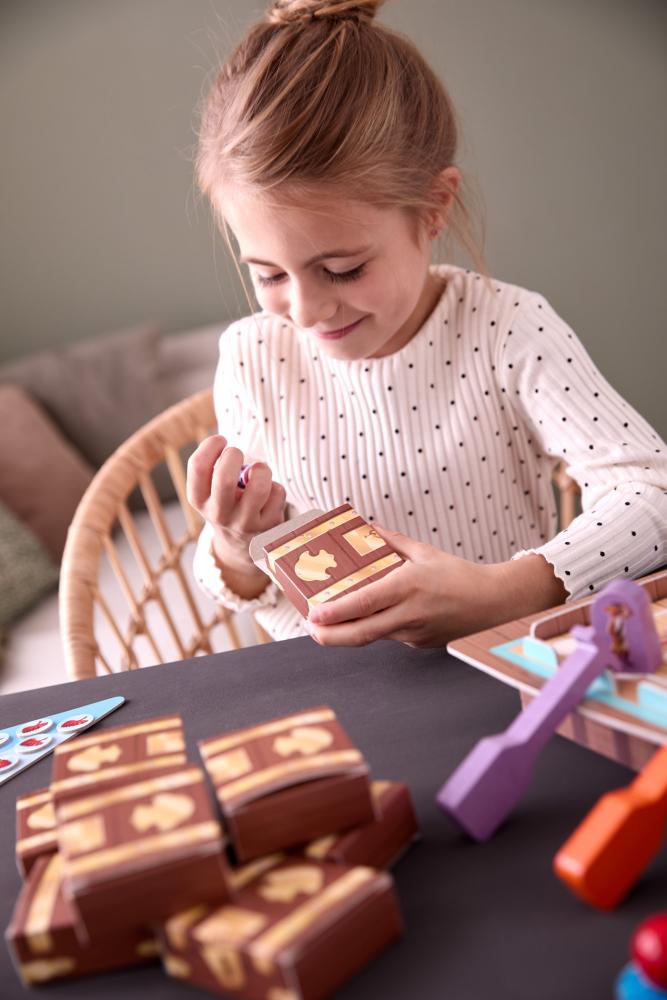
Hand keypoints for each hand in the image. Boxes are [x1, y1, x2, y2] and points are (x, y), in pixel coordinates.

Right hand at [186, 435, 285, 574]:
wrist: (240, 545)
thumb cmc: (227, 504)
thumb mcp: (210, 491)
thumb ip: (215, 470)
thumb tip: (236, 454)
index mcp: (199, 500)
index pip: (197, 467)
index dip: (211, 445)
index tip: (221, 441)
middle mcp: (219, 514)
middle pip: (225, 478)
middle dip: (234, 455)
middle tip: (237, 454)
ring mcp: (244, 523)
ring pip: (259, 487)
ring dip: (261, 469)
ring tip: (259, 470)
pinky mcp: (268, 527)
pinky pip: (277, 493)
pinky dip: (275, 486)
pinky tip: (268, 493)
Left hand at [305, 526, 566, 648]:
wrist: (494, 603)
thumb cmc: (459, 575)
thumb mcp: (423, 551)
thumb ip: (391, 541)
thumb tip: (365, 530)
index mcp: (407, 587)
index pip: (364, 603)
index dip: (335, 612)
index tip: (313, 615)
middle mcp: (409, 614)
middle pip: (361, 634)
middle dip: (330, 636)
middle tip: (311, 630)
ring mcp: (414, 633)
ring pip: (373, 637)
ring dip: (348, 633)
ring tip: (326, 626)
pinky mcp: (420, 644)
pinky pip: (391, 636)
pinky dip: (375, 629)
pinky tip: (366, 620)